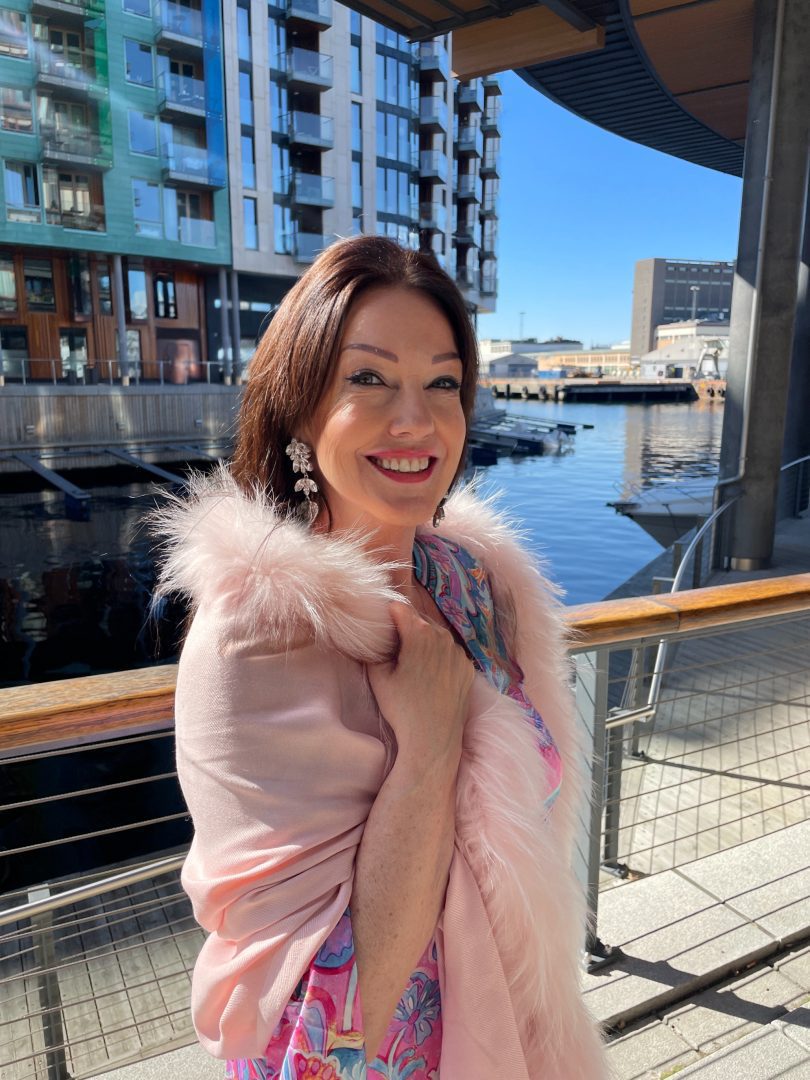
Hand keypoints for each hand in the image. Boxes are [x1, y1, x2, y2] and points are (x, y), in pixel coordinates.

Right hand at [366, 602, 473, 771]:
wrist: (433, 739)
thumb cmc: (402, 709)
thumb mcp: (379, 678)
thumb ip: (374, 650)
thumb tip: (374, 639)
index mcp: (419, 635)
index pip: (401, 608)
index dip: (389, 614)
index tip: (382, 624)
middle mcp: (443, 638)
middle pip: (420, 620)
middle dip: (407, 626)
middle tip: (394, 643)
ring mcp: (459, 653)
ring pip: (438, 635)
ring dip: (425, 640)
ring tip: (413, 660)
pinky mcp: (468, 668)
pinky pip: (451, 652)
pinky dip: (440, 655)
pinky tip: (431, 673)